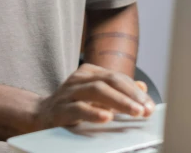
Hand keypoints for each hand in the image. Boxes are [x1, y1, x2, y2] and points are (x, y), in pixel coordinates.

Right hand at [29, 63, 155, 129]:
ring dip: (119, 102)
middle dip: (131, 94)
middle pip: (109, 80)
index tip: (150, 105)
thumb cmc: (72, 105)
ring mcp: (68, 92)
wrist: (41, 115)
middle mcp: (79, 79)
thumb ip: (118, 91)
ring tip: (134, 112)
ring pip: (97, 91)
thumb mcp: (96, 96)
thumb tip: (142, 87)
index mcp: (89, 72)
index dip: (135, 90)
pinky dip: (94, 113)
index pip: (117, 77)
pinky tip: (106, 118)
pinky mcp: (60, 109)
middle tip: (145, 108)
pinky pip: (78, 108)